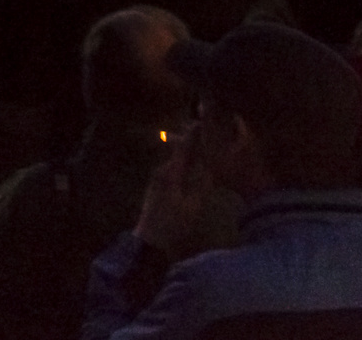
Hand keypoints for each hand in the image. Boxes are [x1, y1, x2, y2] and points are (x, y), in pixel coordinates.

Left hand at [133, 128, 212, 258]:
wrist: (149, 243)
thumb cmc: (173, 226)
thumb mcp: (193, 205)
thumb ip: (202, 182)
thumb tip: (212, 162)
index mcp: (171, 172)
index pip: (186, 146)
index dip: (196, 132)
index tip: (206, 117)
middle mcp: (162, 170)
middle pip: (181, 149)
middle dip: (195, 139)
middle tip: (212, 128)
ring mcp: (158, 178)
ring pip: (177, 159)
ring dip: (191, 151)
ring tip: (207, 144)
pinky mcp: (158, 186)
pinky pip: (174, 168)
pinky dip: (185, 162)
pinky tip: (195, 165)